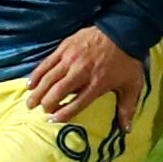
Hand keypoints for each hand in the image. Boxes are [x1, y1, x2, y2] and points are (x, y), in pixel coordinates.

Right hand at [26, 27, 145, 130]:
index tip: (52, 121)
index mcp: (97, 84)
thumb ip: (127, 108)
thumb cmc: (127, 61)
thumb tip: (126, 130)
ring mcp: (70, 59)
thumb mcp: (133, 85)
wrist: (122, 31)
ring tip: (30, 102)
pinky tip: (30, 83)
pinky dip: (37, 74)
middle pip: (58, 91)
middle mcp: (81, 72)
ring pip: (49, 78)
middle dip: (46, 104)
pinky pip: (47, 63)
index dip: (63, 114)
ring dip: (37, 92)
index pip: (76, 103)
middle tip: (39, 111)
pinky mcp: (64, 48)